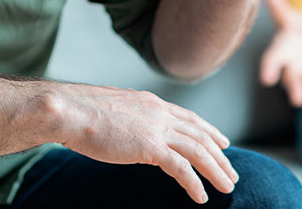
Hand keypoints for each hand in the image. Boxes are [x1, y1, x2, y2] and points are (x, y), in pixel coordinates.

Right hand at [51, 83, 237, 203]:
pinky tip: (201, 197)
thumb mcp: (113, 110)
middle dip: (219, 156)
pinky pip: (181, 168)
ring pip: (198, 151)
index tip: (222, 141)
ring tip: (227, 187)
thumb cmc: (80, 113)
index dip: (209, 130)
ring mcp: (156, 129)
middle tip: (231, 173)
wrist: (69, 110)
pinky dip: (194, 183)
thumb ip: (129, 119)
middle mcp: (159, 113)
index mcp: (151, 104)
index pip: (189, 117)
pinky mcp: (149, 147)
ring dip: (215, 171)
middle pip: (200, 135)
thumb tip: (130, 129)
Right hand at [259, 0, 301, 106]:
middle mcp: (292, 67)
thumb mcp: (286, 17)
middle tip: (298, 100)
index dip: (269, 69)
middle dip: (296, 90)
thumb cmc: (291, 28)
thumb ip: (280, 8)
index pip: (271, 61)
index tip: (266, 79)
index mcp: (279, 53)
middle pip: (292, 81)